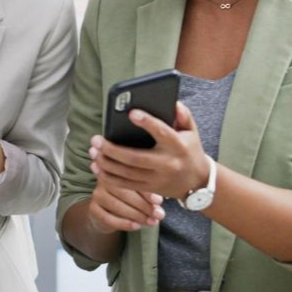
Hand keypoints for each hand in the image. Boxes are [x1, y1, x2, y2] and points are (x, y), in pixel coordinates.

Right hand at [87, 182, 164, 232]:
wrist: (107, 213)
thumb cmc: (128, 199)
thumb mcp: (139, 194)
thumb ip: (147, 195)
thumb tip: (159, 202)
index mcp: (118, 171)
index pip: (132, 179)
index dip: (146, 191)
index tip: (159, 201)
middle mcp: (105, 179)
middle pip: (124, 192)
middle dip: (143, 205)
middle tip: (159, 215)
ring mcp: (97, 194)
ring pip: (116, 205)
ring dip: (136, 215)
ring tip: (151, 222)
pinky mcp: (93, 209)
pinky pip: (108, 218)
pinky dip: (124, 223)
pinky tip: (136, 226)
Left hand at [90, 101, 210, 200]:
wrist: (198, 183)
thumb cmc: (190, 151)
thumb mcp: (191, 131)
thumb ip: (183, 115)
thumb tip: (172, 102)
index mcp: (178, 146)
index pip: (162, 132)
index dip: (147, 122)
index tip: (131, 113)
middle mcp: (166, 163)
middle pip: (134, 158)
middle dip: (112, 149)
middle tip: (96, 139)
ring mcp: (156, 178)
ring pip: (126, 173)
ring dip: (106, 162)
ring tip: (93, 151)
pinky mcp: (149, 188)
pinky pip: (125, 185)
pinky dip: (108, 177)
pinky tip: (97, 166)